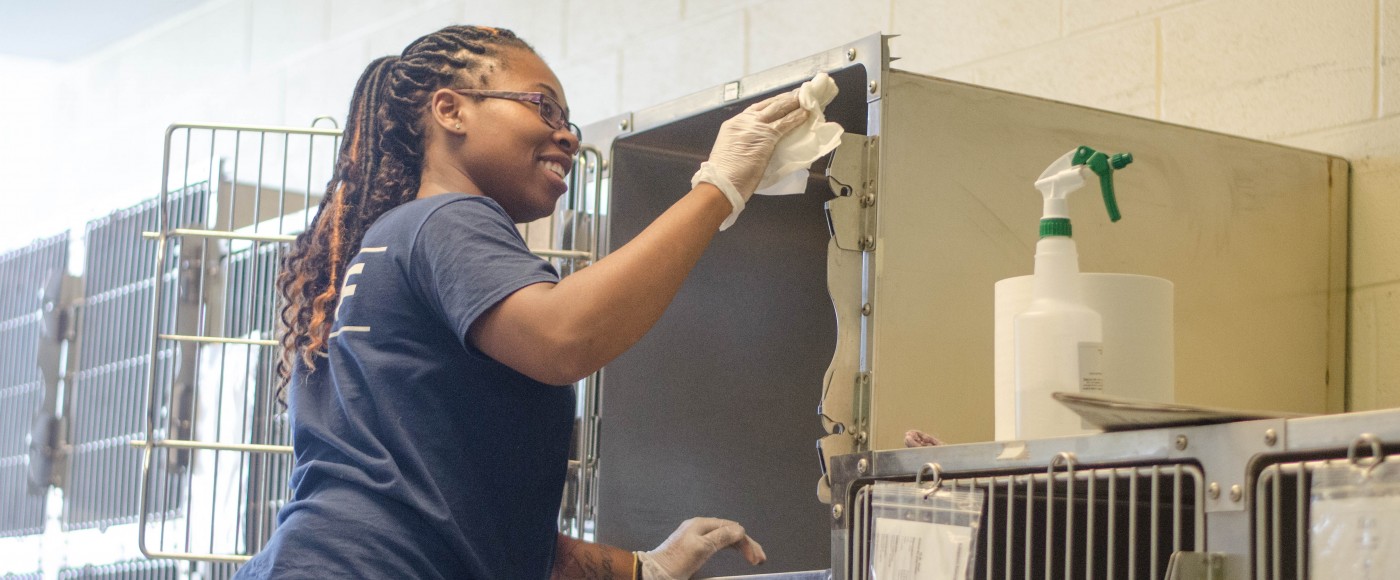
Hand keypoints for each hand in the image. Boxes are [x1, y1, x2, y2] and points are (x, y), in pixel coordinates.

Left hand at [637, 517, 766, 579]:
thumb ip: (721, 537)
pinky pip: (716, 542)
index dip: (747, 542)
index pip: (732, 528)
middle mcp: (700, 527)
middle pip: (729, 531)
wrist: (654, 572)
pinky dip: (728, 546)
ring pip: (724, 537)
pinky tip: (733, 551)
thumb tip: (740, 530)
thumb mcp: (701, 548)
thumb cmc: (677, 561)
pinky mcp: (692, 545)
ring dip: (739, 546)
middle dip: (746, 544)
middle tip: (759, 560)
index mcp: (702, 524)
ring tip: (752, 557)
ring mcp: (695, 535)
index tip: (757, 559)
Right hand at [700, 91, 808, 201]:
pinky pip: (786, 123)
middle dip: (783, 99)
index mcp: (734, 124)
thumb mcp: (731, 152)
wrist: (722, 182)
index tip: (779, 101)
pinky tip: (805, 114)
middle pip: (768, 105)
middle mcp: (744, 120)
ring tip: (805, 100)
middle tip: (796, 94)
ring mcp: (756, 126)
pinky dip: (797, 118)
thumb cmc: (725, 176)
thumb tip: (756, 146)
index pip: (755, 110)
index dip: (770, 104)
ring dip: (793, 104)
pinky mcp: (768, 135)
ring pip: (778, 109)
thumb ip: (744, 143)